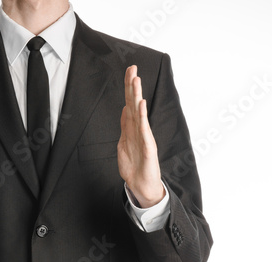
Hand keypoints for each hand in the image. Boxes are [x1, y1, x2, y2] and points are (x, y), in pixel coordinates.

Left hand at [118, 65, 163, 207]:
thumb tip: (125, 109)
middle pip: (134, 103)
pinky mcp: (147, 146)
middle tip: (132, 67)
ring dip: (137, 95)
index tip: (129, 70)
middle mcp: (138, 128)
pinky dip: (142, 116)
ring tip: (136, 79)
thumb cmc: (134, 164)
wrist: (140, 184)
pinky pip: (143, 128)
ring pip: (139, 112)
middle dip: (132, 85)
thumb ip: (125, 125)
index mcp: (131, 126)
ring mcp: (144, 136)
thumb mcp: (124, 141)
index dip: (128, 87)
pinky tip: (141, 103)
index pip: (129, 102)